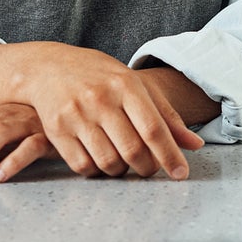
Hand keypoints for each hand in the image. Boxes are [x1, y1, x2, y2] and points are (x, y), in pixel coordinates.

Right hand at [13, 42, 204, 180]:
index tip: (181, 174)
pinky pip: (84, 167)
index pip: (153, 128)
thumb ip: (165, 114)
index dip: (170, 155)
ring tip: (124, 160)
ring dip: (121, 171)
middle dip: (147, 168)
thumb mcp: (133, 83)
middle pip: (133, 151)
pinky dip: (97, 171)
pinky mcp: (57, 130)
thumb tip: (194, 145)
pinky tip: (100, 158)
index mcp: (125, 84)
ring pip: (109, 163)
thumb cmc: (99, 76)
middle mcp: (100, 99)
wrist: (47, 67)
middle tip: (150, 168)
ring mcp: (76, 115)